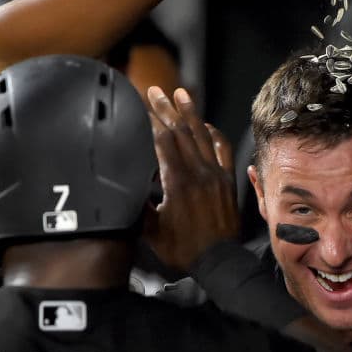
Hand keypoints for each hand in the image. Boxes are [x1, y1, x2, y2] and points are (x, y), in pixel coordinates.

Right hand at [145, 87, 240, 270]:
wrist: (219, 261)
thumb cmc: (182, 249)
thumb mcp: (152, 231)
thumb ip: (140, 206)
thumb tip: (125, 186)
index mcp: (177, 181)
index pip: (163, 140)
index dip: (151, 120)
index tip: (141, 105)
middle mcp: (198, 172)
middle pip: (181, 131)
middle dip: (166, 108)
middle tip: (154, 90)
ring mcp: (215, 174)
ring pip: (202, 135)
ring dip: (190, 112)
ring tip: (180, 93)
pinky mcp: (227, 180)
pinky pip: (221, 149)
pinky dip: (213, 134)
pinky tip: (206, 125)